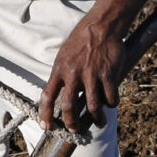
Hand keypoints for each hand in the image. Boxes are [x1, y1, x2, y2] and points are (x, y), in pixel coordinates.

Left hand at [38, 17, 123, 132]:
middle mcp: (74, 74)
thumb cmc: (81, 40)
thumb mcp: (64, 55)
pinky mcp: (108, 74)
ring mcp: (91, 75)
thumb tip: (61, 94)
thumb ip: (62, 74)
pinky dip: (111, 104)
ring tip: (99, 122)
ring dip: (96, 119)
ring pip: (92, 106)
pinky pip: (110, 97)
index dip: (45, 114)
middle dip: (71, 123)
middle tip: (75, 130)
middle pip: (69, 107)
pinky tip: (111, 102)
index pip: (47, 96)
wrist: (101, 26)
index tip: (46, 126)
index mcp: (59, 69)